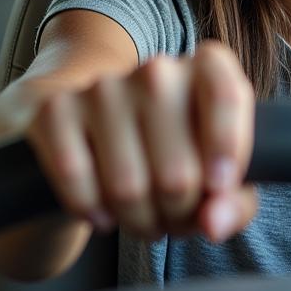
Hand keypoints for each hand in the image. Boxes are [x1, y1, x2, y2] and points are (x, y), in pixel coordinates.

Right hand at [26, 41, 257, 242]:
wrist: (98, 133)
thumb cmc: (177, 156)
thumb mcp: (220, 178)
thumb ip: (235, 203)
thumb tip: (213, 222)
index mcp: (207, 68)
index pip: (227, 95)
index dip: (228, 148)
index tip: (218, 186)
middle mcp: (157, 69)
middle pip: (178, 171)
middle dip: (178, 214)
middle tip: (175, 217)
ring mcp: (103, 87)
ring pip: (127, 186)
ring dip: (138, 220)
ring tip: (144, 218)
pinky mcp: (56, 110)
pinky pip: (75, 178)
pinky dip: (91, 209)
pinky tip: (103, 212)